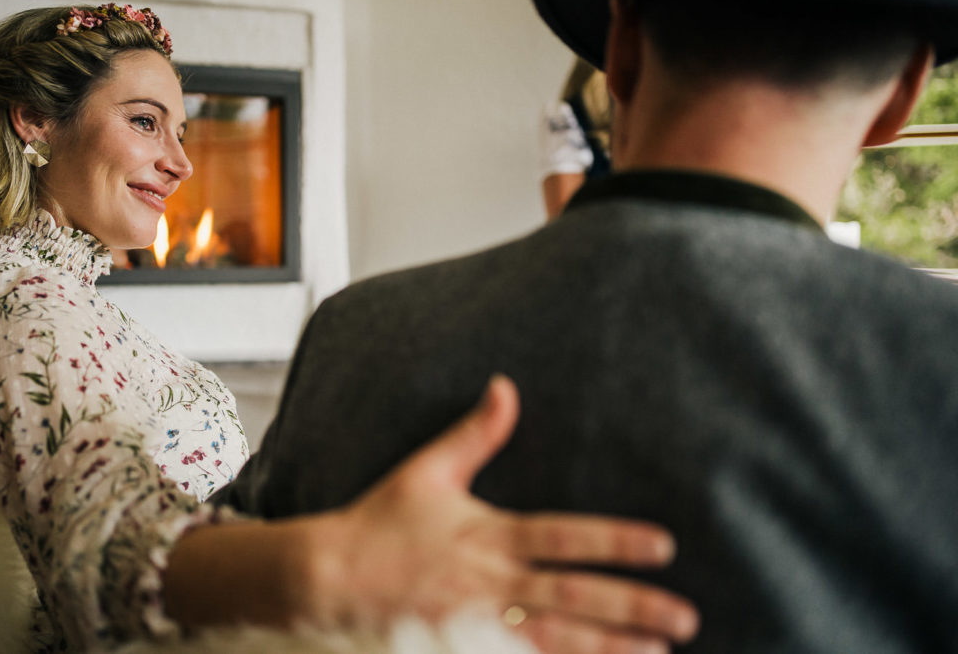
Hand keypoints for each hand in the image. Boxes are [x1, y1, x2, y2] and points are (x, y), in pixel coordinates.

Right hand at [312, 375, 698, 652]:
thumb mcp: (427, 469)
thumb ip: (475, 432)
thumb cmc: (381, 522)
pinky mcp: (462, 648)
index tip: (663, 546)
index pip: (564, 537)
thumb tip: (505, 386)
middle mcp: (491, 582)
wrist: (328, 577)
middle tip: (684, 616)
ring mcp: (478, 623)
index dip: (614, 541)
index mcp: (488, 534)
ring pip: (556, 639)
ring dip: (610, 647)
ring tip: (659, 651)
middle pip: (573, 596)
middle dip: (631, 607)